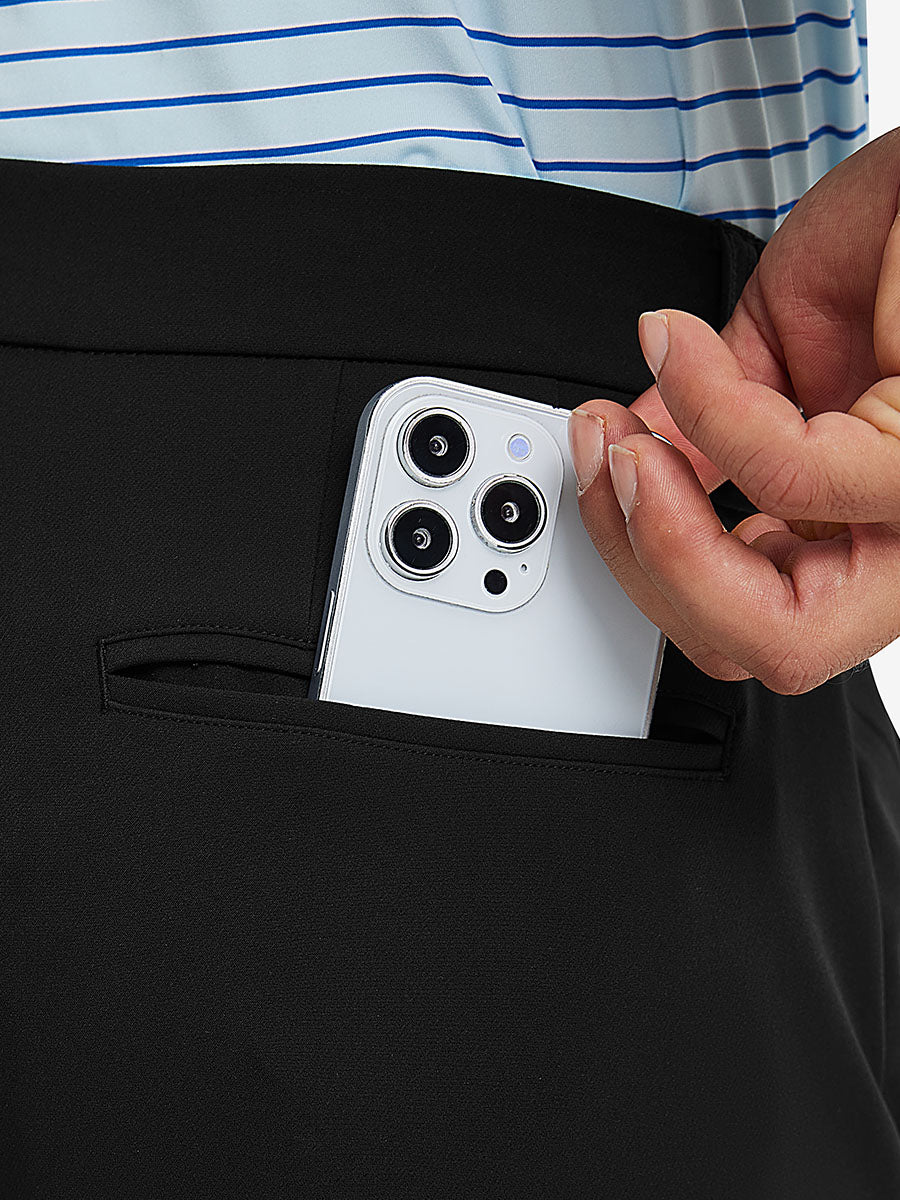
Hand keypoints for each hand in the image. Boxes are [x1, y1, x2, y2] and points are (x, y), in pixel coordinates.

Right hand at [567, 128, 899, 693]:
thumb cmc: (896, 239)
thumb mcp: (774, 344)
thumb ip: (704, 423)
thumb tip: (626, 462)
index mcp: (864, 520)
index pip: (756, 621)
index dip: (655, 567)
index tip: (608, 476)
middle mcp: (898, 536)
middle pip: (761, 653)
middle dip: (650, 570)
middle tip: (610, 471)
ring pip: (783, 630)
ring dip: (662, 530)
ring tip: (623, 441)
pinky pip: (789, 481)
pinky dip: (705, 415)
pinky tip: (673, 350)